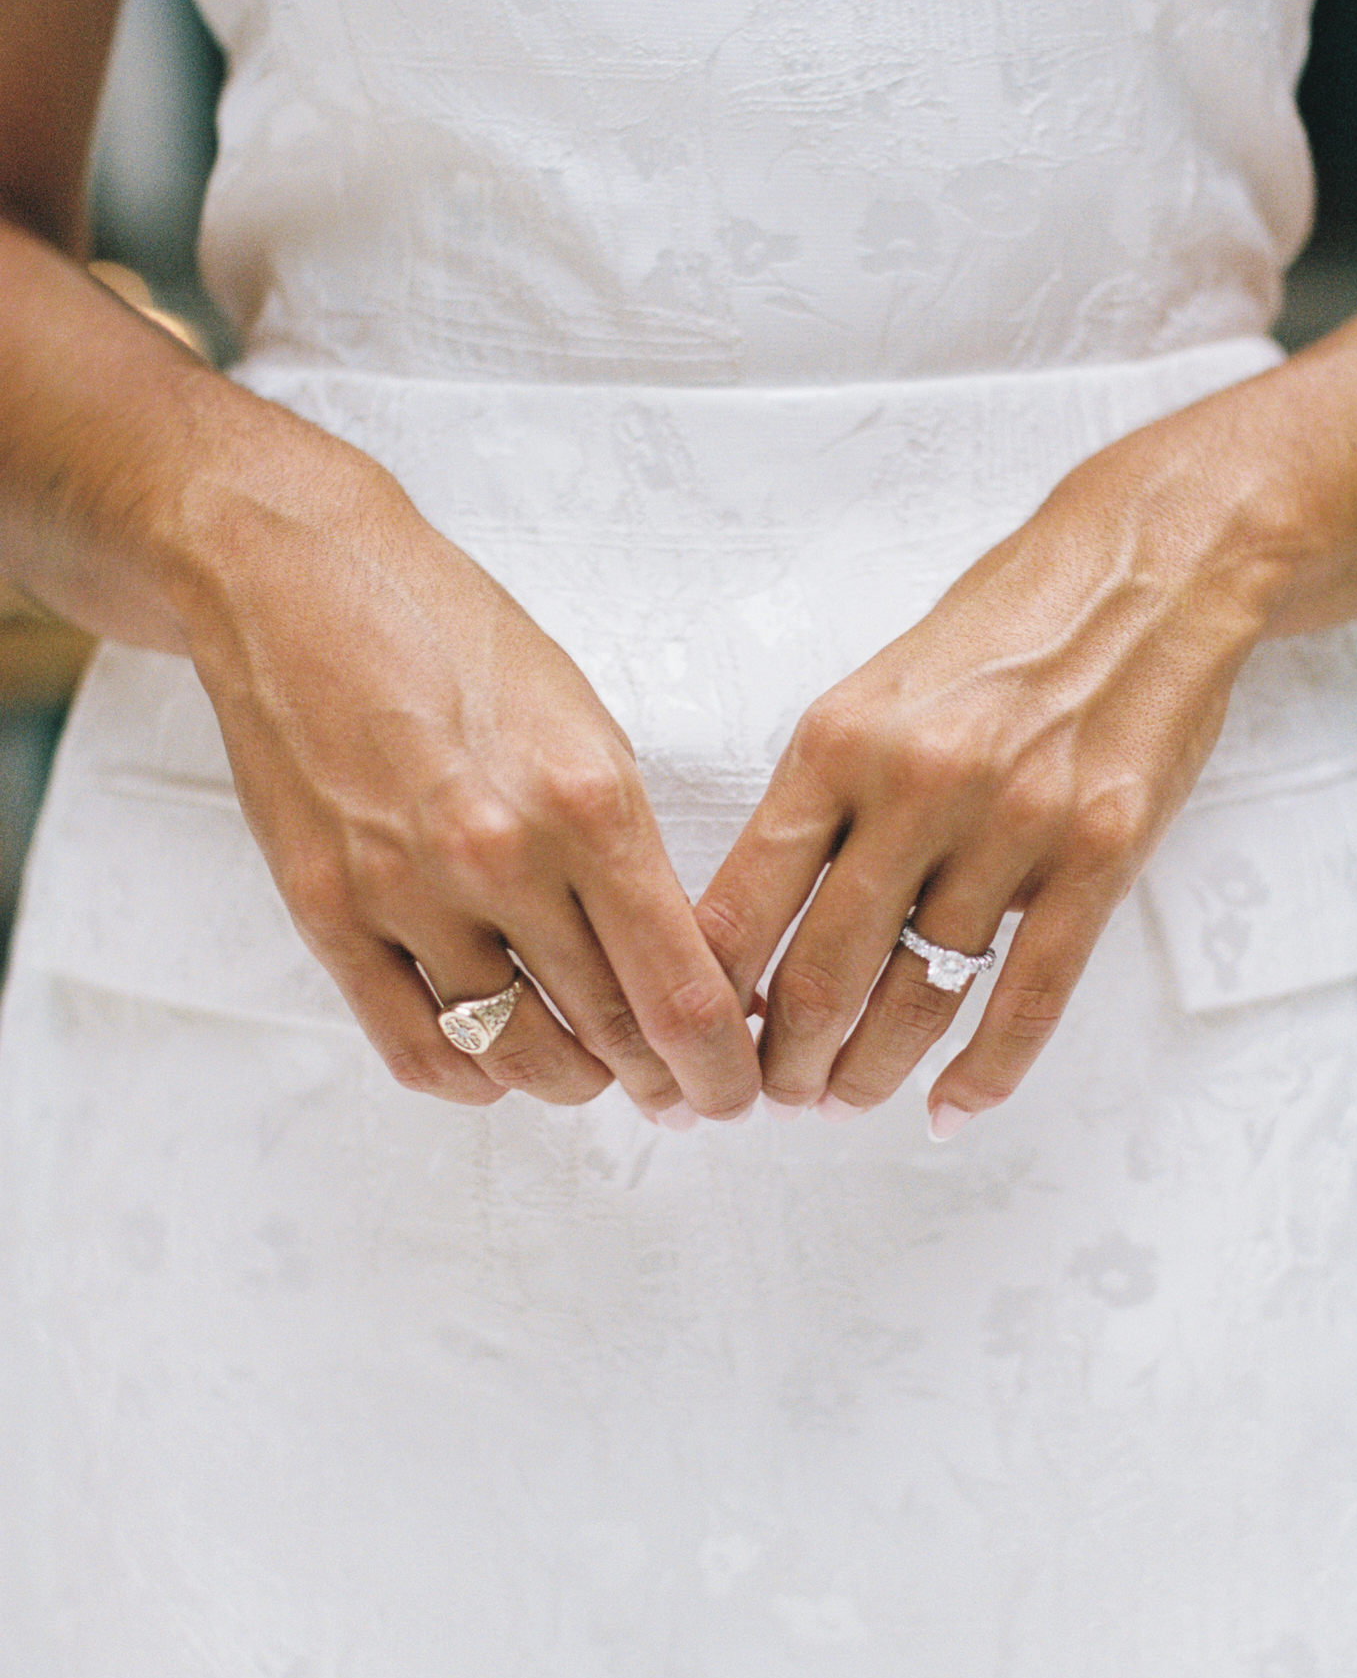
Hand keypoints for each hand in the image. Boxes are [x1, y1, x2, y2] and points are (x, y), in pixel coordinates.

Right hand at [175, 418, 759, 1122]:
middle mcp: (500, 856)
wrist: (302, 586)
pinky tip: (498, 1061)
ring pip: (516, 1058)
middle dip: (660, 1082)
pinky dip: (474, 1080)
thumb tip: (678, 967)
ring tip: (590, 1068)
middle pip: (608, 1036)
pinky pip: (417, 1052)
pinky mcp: (328, 914)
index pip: (680, 991)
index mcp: (588, 802)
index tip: (733, 1086)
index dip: (719, 1065)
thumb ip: (630, 853)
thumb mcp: (585, 728)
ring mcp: (405, 892)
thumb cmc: (457, 642)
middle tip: (678, 1091)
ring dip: (571, 1082)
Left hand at [696, 397, 1290, 1130]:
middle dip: (783, 1062)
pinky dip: (983, 1074)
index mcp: (838, 743)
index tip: (693, 1041)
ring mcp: (1015, 827)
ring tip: (840, 1100)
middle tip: (768, 1094)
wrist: (1142, 570)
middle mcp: (919, 787)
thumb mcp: (867, 694)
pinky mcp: (1099, 859)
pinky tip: (947, 1108)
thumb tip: (750, 928)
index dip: (707, 997)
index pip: (743, 904)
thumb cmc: (992, 633)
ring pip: (919, 1000)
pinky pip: (1029, 998)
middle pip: (823, 975)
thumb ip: (813, 803)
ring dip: (867, 1074)